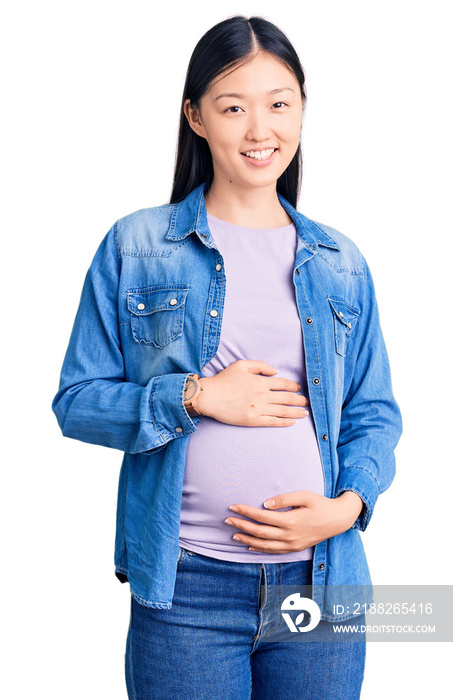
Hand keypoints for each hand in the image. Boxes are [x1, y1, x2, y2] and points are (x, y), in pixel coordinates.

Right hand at [196, 359, 308, 426]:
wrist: (210, 396)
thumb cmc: (224, 380)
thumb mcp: (241, 365)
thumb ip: (260, 366)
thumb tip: (276, 371)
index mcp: (261, 381)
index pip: (284, 384)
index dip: (294, 386)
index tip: (299, 388)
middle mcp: (262, 395)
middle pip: (287, 398)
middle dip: (300, 400)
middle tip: (307, 402)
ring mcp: (259, 409)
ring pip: (283, 411)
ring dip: (296, 412)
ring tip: (305, 413)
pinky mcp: (253, 420)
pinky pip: (273, 422)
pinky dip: (284, 422)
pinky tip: (292, 422)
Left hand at [224, 490, 363, 552]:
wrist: (338, 520)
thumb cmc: (320, 504)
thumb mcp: (304, 495)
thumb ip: (284, 499)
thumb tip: (265, 504)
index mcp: (290, 521)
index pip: (261, 517)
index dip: (245, 512)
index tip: (233, 506)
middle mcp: (289, 535)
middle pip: (259, 532)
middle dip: (241, 526)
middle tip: (227, 520)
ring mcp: (292, 544)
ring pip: (264, 545)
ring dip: (247, 540)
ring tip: (233, 535)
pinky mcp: (295, 548)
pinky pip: (274, 552)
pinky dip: (260, 550)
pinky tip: (251, 547)